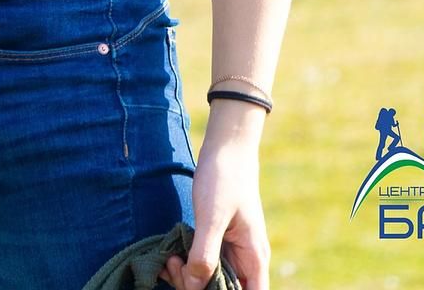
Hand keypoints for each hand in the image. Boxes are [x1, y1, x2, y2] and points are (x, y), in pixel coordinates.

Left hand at [162, 129, 270, 288]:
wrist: (226, 148)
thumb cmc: (224, 178)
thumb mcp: (212, 216)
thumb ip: (205, 253)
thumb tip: (195, 286)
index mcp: (254, 258)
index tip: (198, 288)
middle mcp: (246, 259)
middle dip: (196, 287)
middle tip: (173, 267)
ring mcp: (231, 250)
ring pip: (211, 279)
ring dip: (188, 277)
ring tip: (168, 259)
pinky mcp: (217, 240)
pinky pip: (203, 262)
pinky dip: (186, 264)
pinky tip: (170, 255)